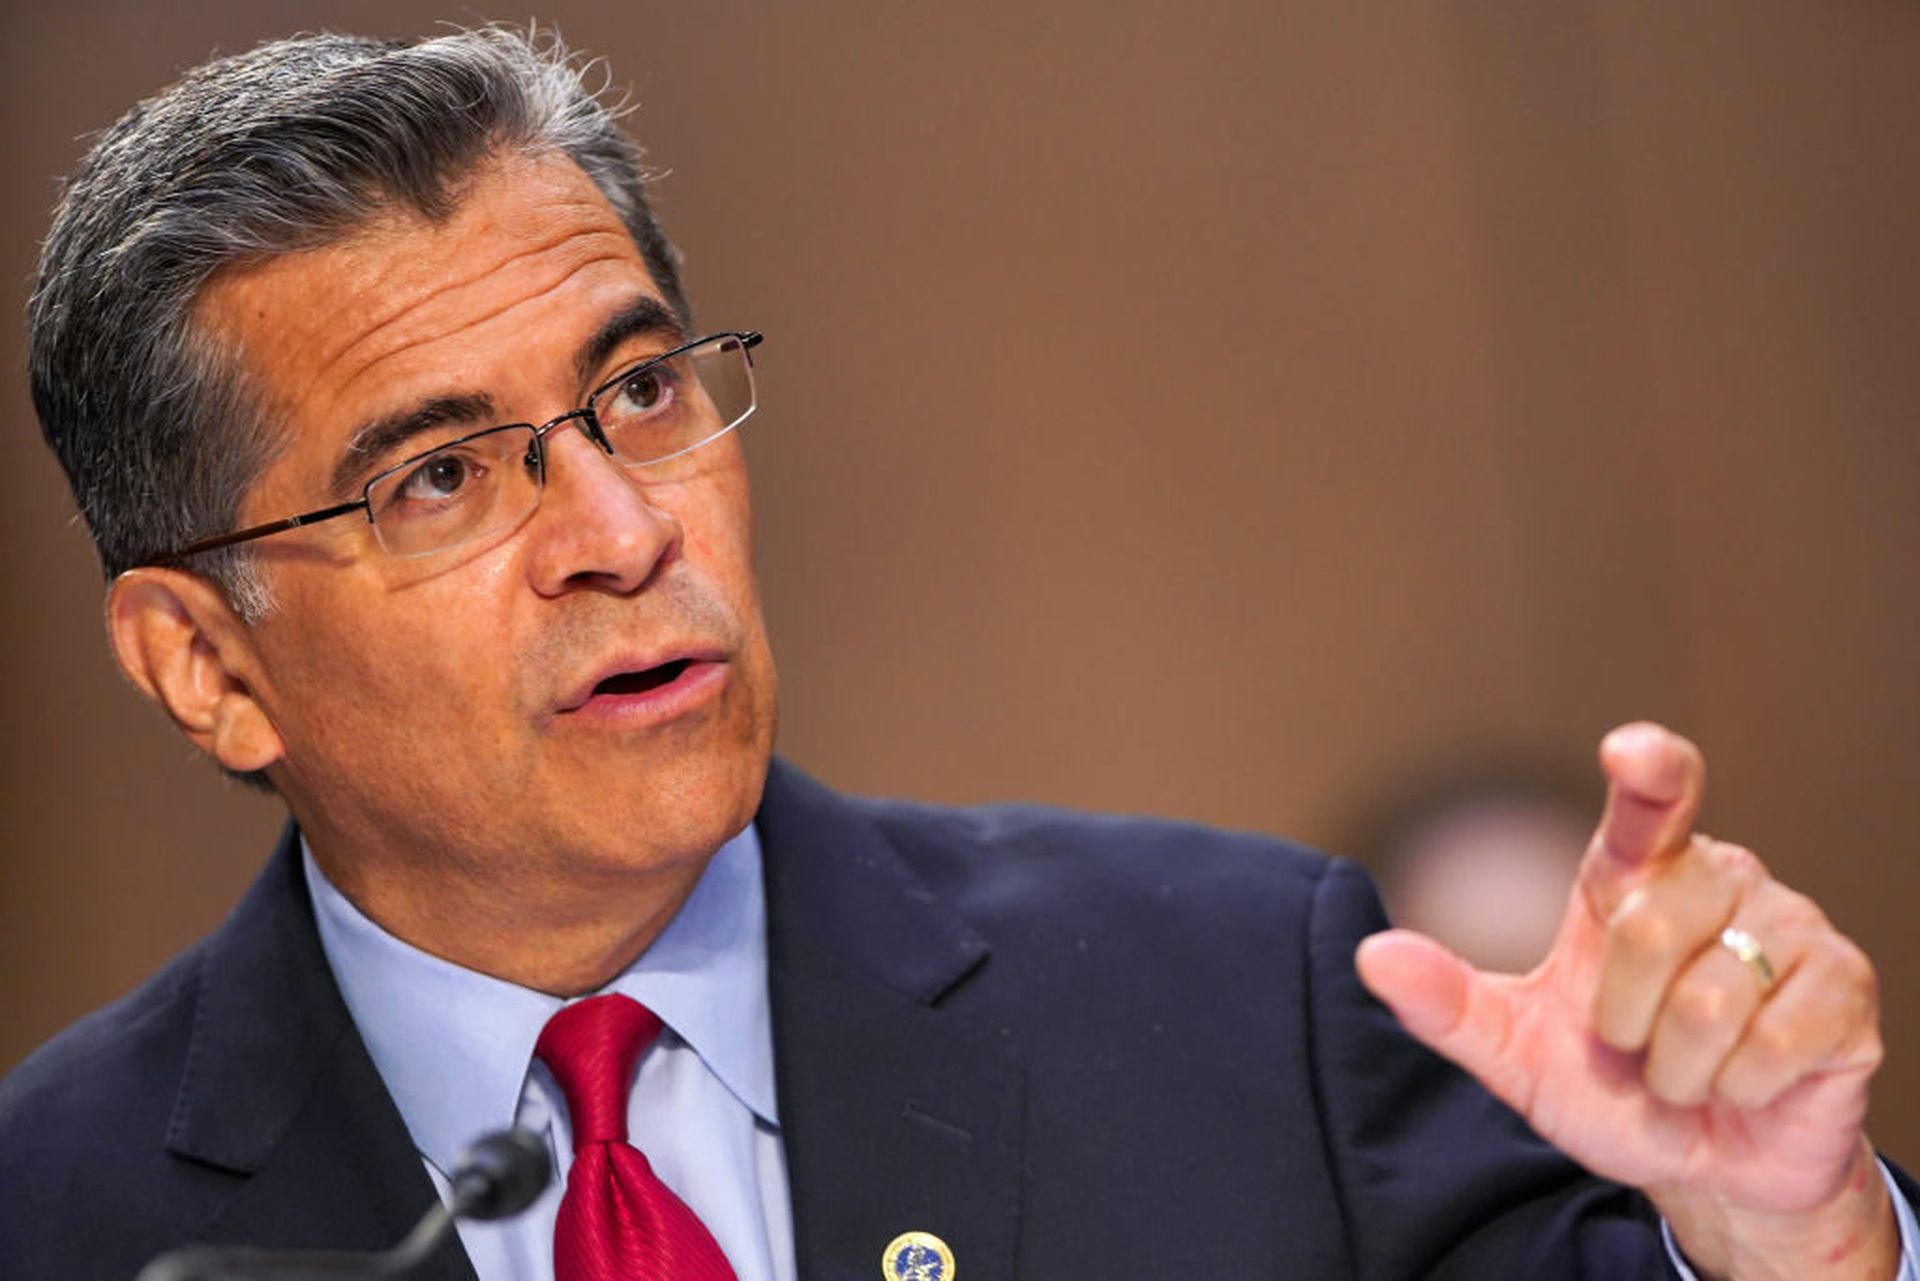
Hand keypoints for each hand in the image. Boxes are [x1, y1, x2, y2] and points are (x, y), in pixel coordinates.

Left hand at [1356, 722, 1893, 1279]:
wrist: (1706, 1166)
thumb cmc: (1613, 1090)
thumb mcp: (1518, 1053)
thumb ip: (1449, 1005)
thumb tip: (1372, 956)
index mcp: (1634, 876)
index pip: (1650, 801)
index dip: (1648, 769)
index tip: (1629, 750)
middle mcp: (1719, 880)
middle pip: (1651, 927)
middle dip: (1624, 1019)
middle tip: (1635, 1048)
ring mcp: (1791, 926)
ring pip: (1712, 995)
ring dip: (1681, 1064)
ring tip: (1690, 1070)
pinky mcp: (1844, 986)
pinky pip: (1777, 1039)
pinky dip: (1741, 1084)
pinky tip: (1747, 1082)